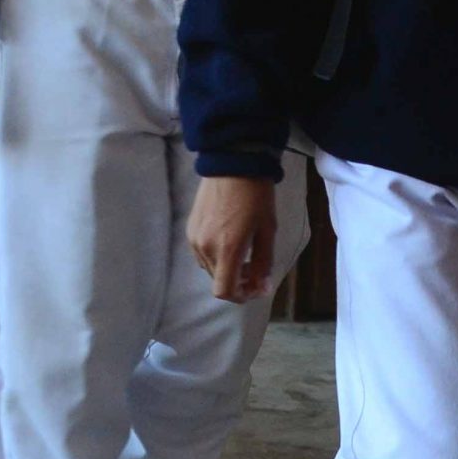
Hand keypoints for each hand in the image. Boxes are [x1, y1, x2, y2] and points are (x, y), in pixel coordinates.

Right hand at [188, 175, 278, 303]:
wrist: (232, 162)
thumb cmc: (256, 195)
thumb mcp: (267, 230)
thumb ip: (264, 262)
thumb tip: (262, 287)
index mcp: (226, 249)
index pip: (224, 291)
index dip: (241, 296)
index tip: (256, 287)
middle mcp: (205, 248)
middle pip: (219, 280)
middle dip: (239, 280)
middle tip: (258, 268)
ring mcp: (194, 238)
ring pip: (210, 268)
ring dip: (227, 268)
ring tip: (245, 252)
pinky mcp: (190, 228)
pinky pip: (202, 253)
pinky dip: (217, 255)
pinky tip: (230, 240)